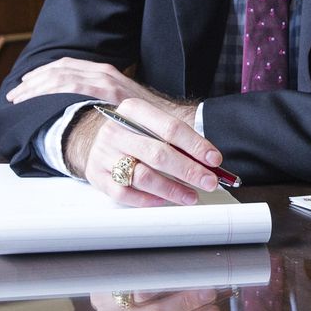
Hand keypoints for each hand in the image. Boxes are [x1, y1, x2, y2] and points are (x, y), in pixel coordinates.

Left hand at [5, 57, 185, 111]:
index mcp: (106, 74)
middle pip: (59, 70)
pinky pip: (70, 88)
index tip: (27, 85)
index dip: (44, 75)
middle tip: (17, 95)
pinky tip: (36, 103)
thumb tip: (88, 114)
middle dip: (34, 82)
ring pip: (60, 77)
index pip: (67, 68)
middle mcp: (104, 73)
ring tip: (19, 100)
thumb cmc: (152, 121)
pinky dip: (50, 93)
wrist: (177, 122)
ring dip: (36, 88)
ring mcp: (104, 82)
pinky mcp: (106, 93)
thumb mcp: (125, 106)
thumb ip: (106, 105)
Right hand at [66, 95, 225, 207]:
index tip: (214, 159)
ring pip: (142, 176)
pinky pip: (125, 193)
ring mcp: (103, 154)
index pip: (170, 128)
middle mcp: (115, 130)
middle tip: (209, 181)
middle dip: (189, 170)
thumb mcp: (151, 125)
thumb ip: (178, 140)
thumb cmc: (132, 133)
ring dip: (172, 189)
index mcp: (132, 110)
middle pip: (158, 153)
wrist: (96, 139)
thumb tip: (209, 162)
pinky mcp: (97, 175)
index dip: (196, 145)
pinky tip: (164, 200)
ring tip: (191, 195)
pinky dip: (147, 199)